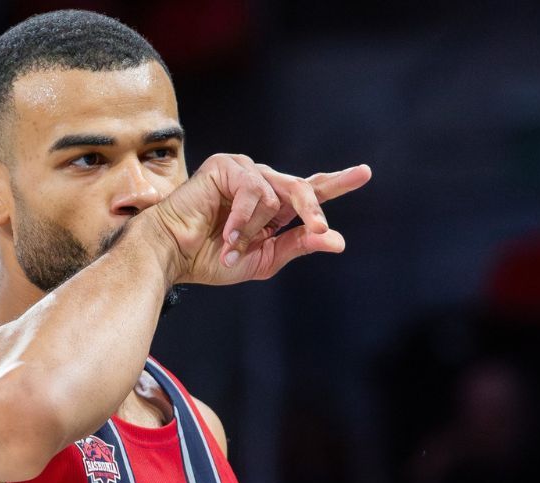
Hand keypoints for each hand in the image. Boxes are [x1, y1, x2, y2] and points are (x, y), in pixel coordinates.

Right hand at [145, 154, 370, 285]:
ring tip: (231, 243)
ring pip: (277, 195)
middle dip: (312, 210)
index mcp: (271, 206)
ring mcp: (243, 172)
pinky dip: (242, 219)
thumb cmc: (211, 259)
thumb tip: (337, 240)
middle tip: (318, 229)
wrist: (174, 255)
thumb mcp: (264, 258)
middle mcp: (261, 184)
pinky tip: (226, 233)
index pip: (310, 192)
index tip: (364, 173)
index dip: (337, 183)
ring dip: (256, 228)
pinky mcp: (226, 166)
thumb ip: (298, 245)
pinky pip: (254, 191)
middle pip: (302, 188)